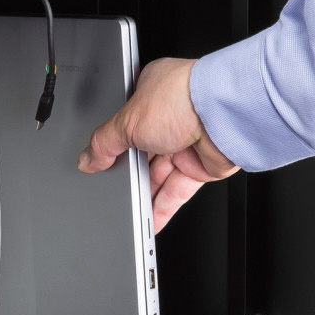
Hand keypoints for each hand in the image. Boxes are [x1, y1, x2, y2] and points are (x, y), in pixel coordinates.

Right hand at [76, 57, 238, 232]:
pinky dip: (163, 206)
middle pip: (142, 153)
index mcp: (150, 96)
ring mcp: (188, 141)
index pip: (125, 124)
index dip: (113, 145)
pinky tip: (150, 219)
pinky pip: (177, 191)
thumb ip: (104, 143)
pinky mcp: (202, 166)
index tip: (100, 162)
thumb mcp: (127, 120)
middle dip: (129, 172)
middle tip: (111, 187)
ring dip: (145, 193)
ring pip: (159, 175)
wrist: (225, 114)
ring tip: (128, 208)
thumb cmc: (184, 99)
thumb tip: (88, 158)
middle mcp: (171, 117)